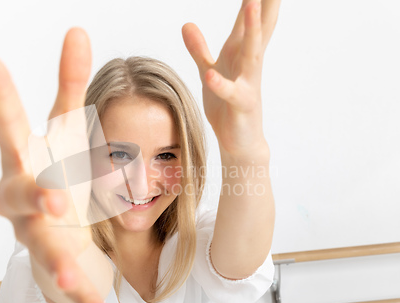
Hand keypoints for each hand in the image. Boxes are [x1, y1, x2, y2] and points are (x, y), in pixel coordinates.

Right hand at [0, 28, 110, 302]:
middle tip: (53, 197)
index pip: (8, 124)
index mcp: (23, 159)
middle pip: (19, 195)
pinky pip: (72, 285)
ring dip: (59, 262)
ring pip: (43, 248)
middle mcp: (23, 199)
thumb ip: (71, 82)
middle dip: (33, 197)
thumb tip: (79, 29)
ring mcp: (38, 235)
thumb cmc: (54, 167)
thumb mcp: (67, 126)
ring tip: (74, 278)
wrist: (51, 223)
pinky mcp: (58, 262)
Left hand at [182, 0, 280, 157]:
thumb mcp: (209, 72)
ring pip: (252, 52)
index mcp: (240, 53)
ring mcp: (248, 84)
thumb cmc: (227, 107)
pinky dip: (221, 84)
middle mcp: (249, 64)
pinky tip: (212, 75)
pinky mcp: (242, 106)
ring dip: (251, 29)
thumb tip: (186, 24)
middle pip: (258, 26)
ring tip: (251, 4)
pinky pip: (231, 93)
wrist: (240, 142)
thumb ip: (199, 49)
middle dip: (263, 2)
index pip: (247, 17)